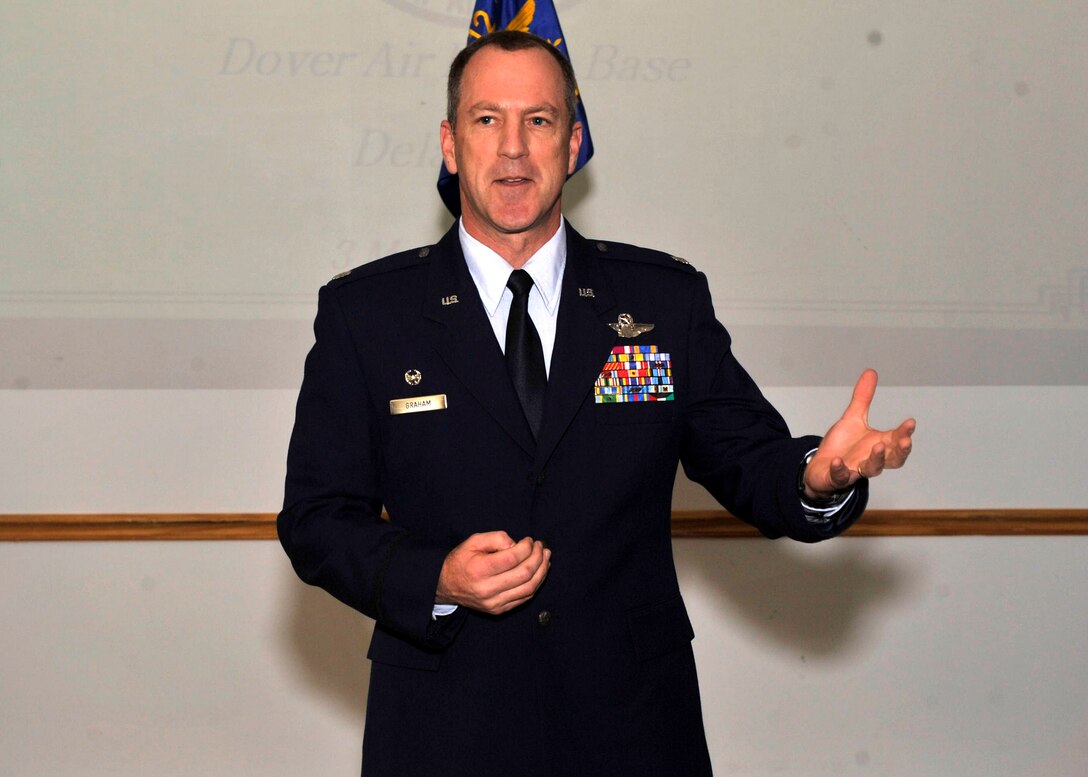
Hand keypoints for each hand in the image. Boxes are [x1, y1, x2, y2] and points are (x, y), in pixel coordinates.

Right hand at [436, 531, 550, 614]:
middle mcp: (487, 589)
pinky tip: (539, 572)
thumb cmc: (461, 561)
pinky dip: (535, 584)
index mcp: (479, 570)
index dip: (526, 547)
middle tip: (541, 546)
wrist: (446, 587)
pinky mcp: (499, 610)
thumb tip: (517, 544)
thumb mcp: (472, 541)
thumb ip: (495, 538)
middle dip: (538, 557)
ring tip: (545, 557)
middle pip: (524, 574)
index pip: (512, 558)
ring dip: (542, 571)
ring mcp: (494, 603)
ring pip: (528, 588)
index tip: (529, 540)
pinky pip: (524, 598)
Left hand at [803, 369, 914, 498]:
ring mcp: (856, 470)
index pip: (896, 439)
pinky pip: (841, 476)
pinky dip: (840, 470)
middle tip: (905, 441)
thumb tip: (871, 372)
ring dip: (876, 460)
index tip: (910, 422)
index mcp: (879, 445)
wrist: (822, 467)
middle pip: (893, 459)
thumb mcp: (853, 418)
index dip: (904, 433)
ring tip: (876, 447)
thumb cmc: (843, 446)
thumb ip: (863, 398)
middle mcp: (871, 459)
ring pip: (872, 470)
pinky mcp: (839, 478)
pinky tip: (837, 461)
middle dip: (900, 451)